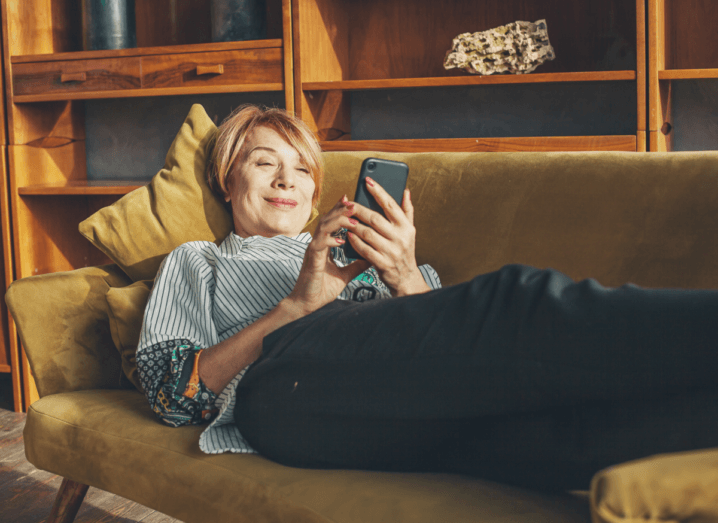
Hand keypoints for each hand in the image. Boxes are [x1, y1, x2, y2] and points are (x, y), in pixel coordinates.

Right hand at [283, 196, 369, 316]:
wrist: (308, 304)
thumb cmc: (323, 289)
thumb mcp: (345, 275)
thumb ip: (357, 265)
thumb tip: (373, 257)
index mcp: (324, 245)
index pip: (333, 223)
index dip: (340, 211)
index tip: (352, 201)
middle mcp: (317, 244)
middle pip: (327, 219)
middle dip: (340, 210)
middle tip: (354, 202)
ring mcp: (313, 250)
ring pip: (323, 228)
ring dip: (337, 221)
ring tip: (352, 217)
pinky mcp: (311, 260)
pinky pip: (319, 245)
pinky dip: (331, 240)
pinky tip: (342, 240)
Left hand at [345, 178, 429, 296]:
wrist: (406, 278)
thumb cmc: (405, 251)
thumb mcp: (409, 231)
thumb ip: (407, 211)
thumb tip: (406, 191)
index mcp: (407, 227)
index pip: (391, 205)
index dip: (379, 192)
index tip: (367, 180)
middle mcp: (401, 238)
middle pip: (375, 218)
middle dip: (359, 209)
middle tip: (347, 203)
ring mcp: (392, 251)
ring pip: (367, 233)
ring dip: (354, 225)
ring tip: (344, 218)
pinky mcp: (383, 263)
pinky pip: (364, 250)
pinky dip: (355, 242)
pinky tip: (348, 235)